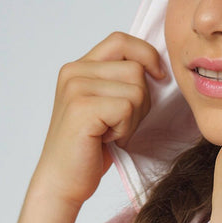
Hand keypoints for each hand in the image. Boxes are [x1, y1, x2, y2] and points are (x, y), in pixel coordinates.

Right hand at [32, 31, 165, 207]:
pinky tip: (106, 140)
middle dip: (142, 100)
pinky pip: (128, 108)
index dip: (147, 55)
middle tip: (121, 124)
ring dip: (134, 118)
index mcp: (78, 67)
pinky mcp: (82, 108)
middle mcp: (73, 71)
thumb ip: (119, 81)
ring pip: (136, 89)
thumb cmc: (88, 149)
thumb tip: (157, 67)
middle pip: (135, 68)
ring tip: (111, 132)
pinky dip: (126, 129)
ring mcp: (75, 88)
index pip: (121, 41)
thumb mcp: (104, 106)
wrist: (62, 182)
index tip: (159, 78)